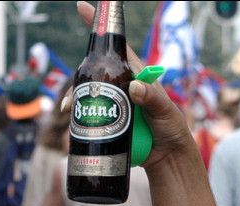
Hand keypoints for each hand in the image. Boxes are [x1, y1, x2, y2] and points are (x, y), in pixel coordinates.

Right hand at [72, 1, 196, 168]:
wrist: (168, 157)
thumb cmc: (171, 128)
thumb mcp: (165, 111)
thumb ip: (151, 98)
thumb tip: (134, 87)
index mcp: (136, 74)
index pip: (117, 46)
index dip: (101, 26)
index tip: (82, 6)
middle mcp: (122, 85)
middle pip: (94, 71)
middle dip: (78, 77)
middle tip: (69, 96)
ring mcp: (114, 103)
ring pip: (88, 93)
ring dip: (74, 99)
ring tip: (68, 110)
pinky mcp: (109, 121)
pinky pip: (90, 116)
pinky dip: (79, 119)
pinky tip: (72, 125)